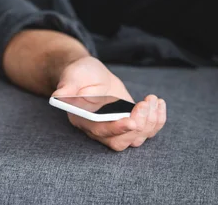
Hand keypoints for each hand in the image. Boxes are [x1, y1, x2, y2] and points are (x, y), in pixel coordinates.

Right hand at [51, 56, 165, 150]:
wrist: (90, 75)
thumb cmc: (79, 75)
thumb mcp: (72, 76)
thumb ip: (67, 86)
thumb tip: (58, 96)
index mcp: (84, 120)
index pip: (101, 132)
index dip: (117, 128)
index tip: (132, 120)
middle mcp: (101, 129)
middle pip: (122, 142)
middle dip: (138, 125)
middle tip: (143, 104)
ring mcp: (118, 127)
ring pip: (138, 138)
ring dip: (150, 121)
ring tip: (151, 99)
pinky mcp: (131, 120)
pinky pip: (148, 129)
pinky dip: (158, 119)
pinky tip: (158, 102)